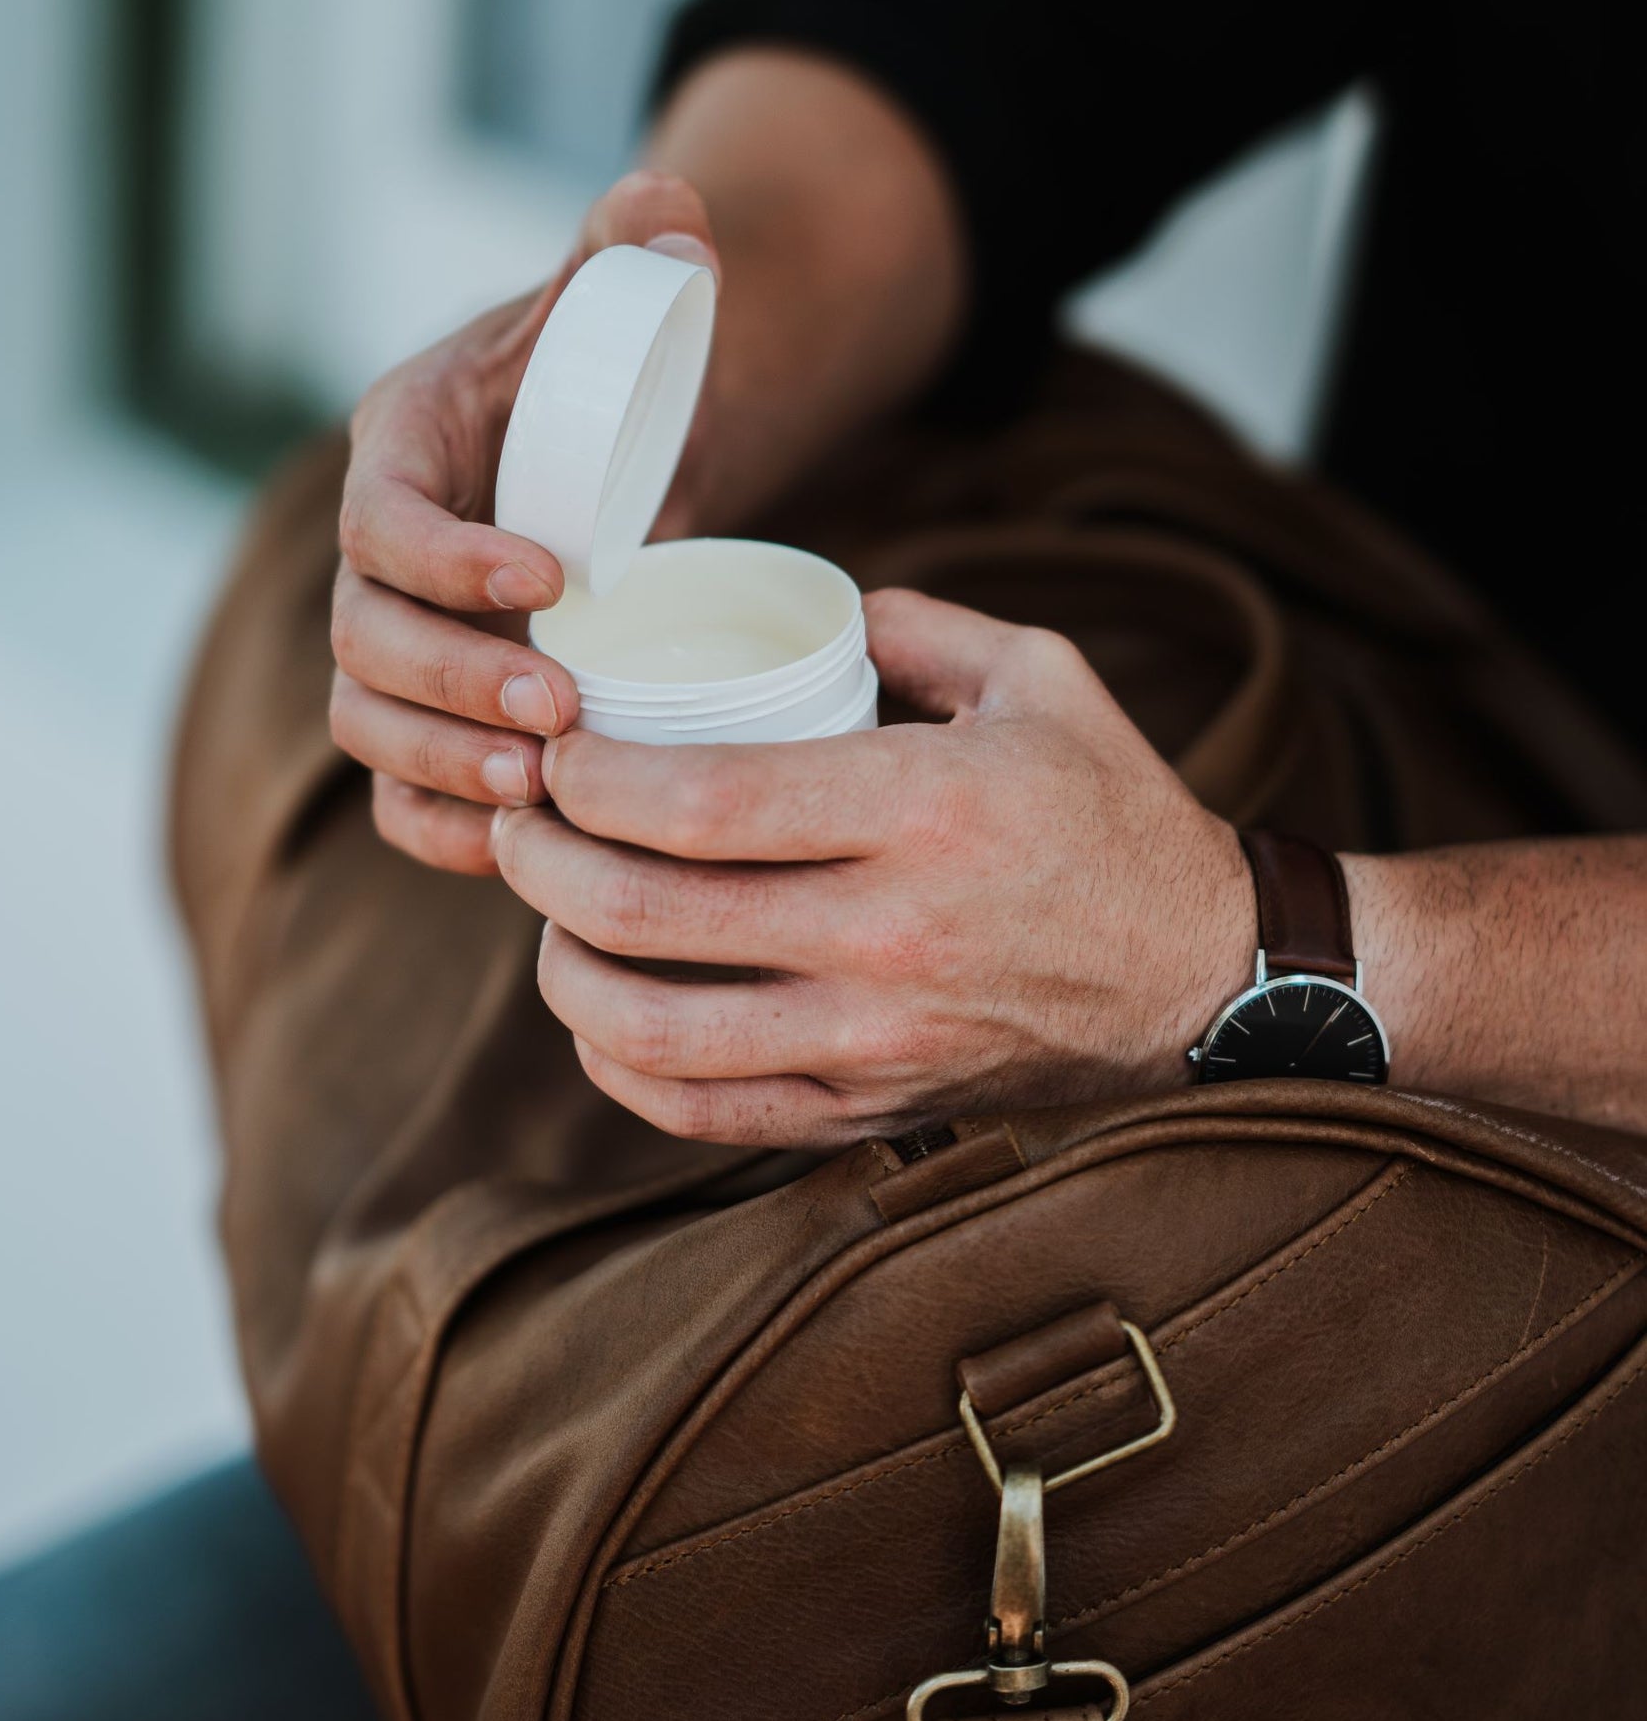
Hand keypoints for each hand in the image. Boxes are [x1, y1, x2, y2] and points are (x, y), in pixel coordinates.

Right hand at [329, 173, 723, 875]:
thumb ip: (628, 246)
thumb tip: (667, 211)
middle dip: (452, 680)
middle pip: (361, 639)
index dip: (446, 560)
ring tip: (546, 784)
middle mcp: (377, 556)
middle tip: (559, 705)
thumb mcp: (610, 306)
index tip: (550, 581)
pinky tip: (520, 847)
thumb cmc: (598, 381)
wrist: (598, 458)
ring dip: (445, 763)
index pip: (380, 519)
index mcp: (401, 450)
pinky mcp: (424, 713)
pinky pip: (397, 789)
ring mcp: (393, 643)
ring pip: (367, 725)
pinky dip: (442, 826)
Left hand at [490, 591, 1255, 1145]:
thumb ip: (915, 623)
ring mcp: (876, 1038)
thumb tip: (809, 607)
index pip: (698, 801)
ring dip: (562, 973)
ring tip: (546, 920)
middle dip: (539, 862)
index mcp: (922, 807)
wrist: (1203, 980)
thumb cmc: (1115, 816)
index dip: (588, 777)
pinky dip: (623, 1072)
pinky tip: (603, 1019)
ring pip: (653, 1032)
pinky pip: (706, 1114)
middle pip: (646, 911)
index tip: (557, 752)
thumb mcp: (1042, 678)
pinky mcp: (872, 1107)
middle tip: (517, 825)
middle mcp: (890, 934)